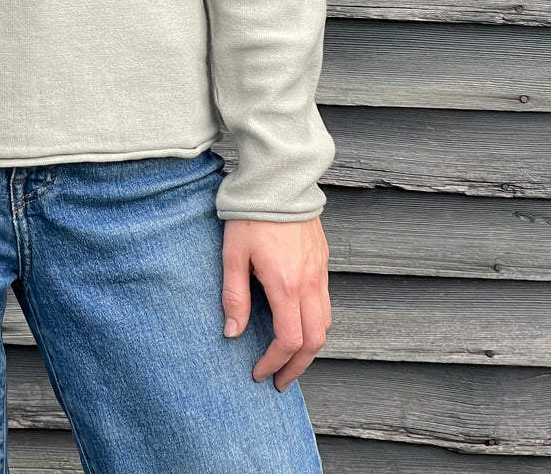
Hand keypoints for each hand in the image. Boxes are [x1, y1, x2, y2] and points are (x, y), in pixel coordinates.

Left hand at [220, 216, 330, 389]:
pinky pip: (326, 301)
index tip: (260, 372)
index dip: (274, 362)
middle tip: (280, 379)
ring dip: (310, 346)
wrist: (278, 178)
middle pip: (314, 341)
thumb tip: (232, 333)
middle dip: (298, 366)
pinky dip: (316, 322)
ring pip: (325, 323)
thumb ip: (234, 296)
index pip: (289, 341)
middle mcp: (309, 282)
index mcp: (286, 284)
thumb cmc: (251, 213)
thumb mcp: (233, 254)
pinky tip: (299, 322)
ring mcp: (319, 271)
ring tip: (290, 357)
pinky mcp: (322, 260)